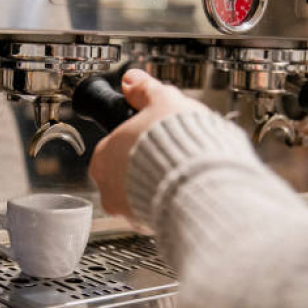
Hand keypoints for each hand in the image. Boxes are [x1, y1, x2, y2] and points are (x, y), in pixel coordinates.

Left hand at [89, 69, 206, 219]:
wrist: (201, 185)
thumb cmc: (178, 146)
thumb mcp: (163, 102)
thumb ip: (145, 90)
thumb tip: (133, 80)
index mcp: (105, 156)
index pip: (111, 147)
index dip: (134, 140)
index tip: (150, 137)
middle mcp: (109, 188)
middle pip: (123, 174)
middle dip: (144, 166)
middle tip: (168, 155)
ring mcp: (128, 211)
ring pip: (139, 196)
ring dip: (157, 187)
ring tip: (180, 174)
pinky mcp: (149, 228)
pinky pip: (157, 215)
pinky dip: (169, 204)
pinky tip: (186, 192)